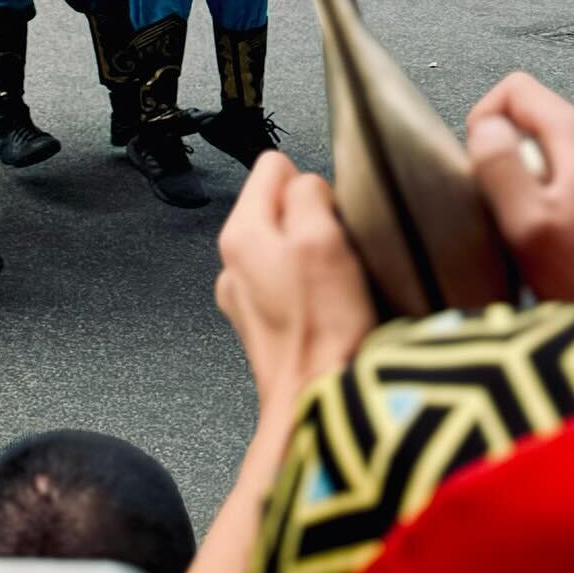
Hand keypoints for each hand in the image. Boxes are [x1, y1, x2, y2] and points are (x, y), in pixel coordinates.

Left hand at [215, 153, 376, 419]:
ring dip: (317, 258)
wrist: (316, 407)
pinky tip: (331, 310)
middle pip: (282, 208)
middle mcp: (235, 264)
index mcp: (241, 234)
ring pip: (290, 247)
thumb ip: (307, 193)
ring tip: (338, 285)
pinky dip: (314, 290)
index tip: (329, 213)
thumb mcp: (322, 237)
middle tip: (337, 253)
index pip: (273, 166)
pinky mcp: (267, 327)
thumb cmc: (320, 330)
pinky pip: (294, 285)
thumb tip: (306, 182)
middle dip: (315, 221)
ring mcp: (247, 298)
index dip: (310, 181)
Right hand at [466, 73, 573, 307]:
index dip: (485, 120)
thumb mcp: (527, 227)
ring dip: (534, 184)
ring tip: (536, 233)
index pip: (518, 89)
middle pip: (536, 121)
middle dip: (511, 157)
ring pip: (556, 153)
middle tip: (510, 210)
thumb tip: (485, 127)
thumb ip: (500, 166)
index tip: (480, 163)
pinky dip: (558, 201)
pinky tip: (559, 244)